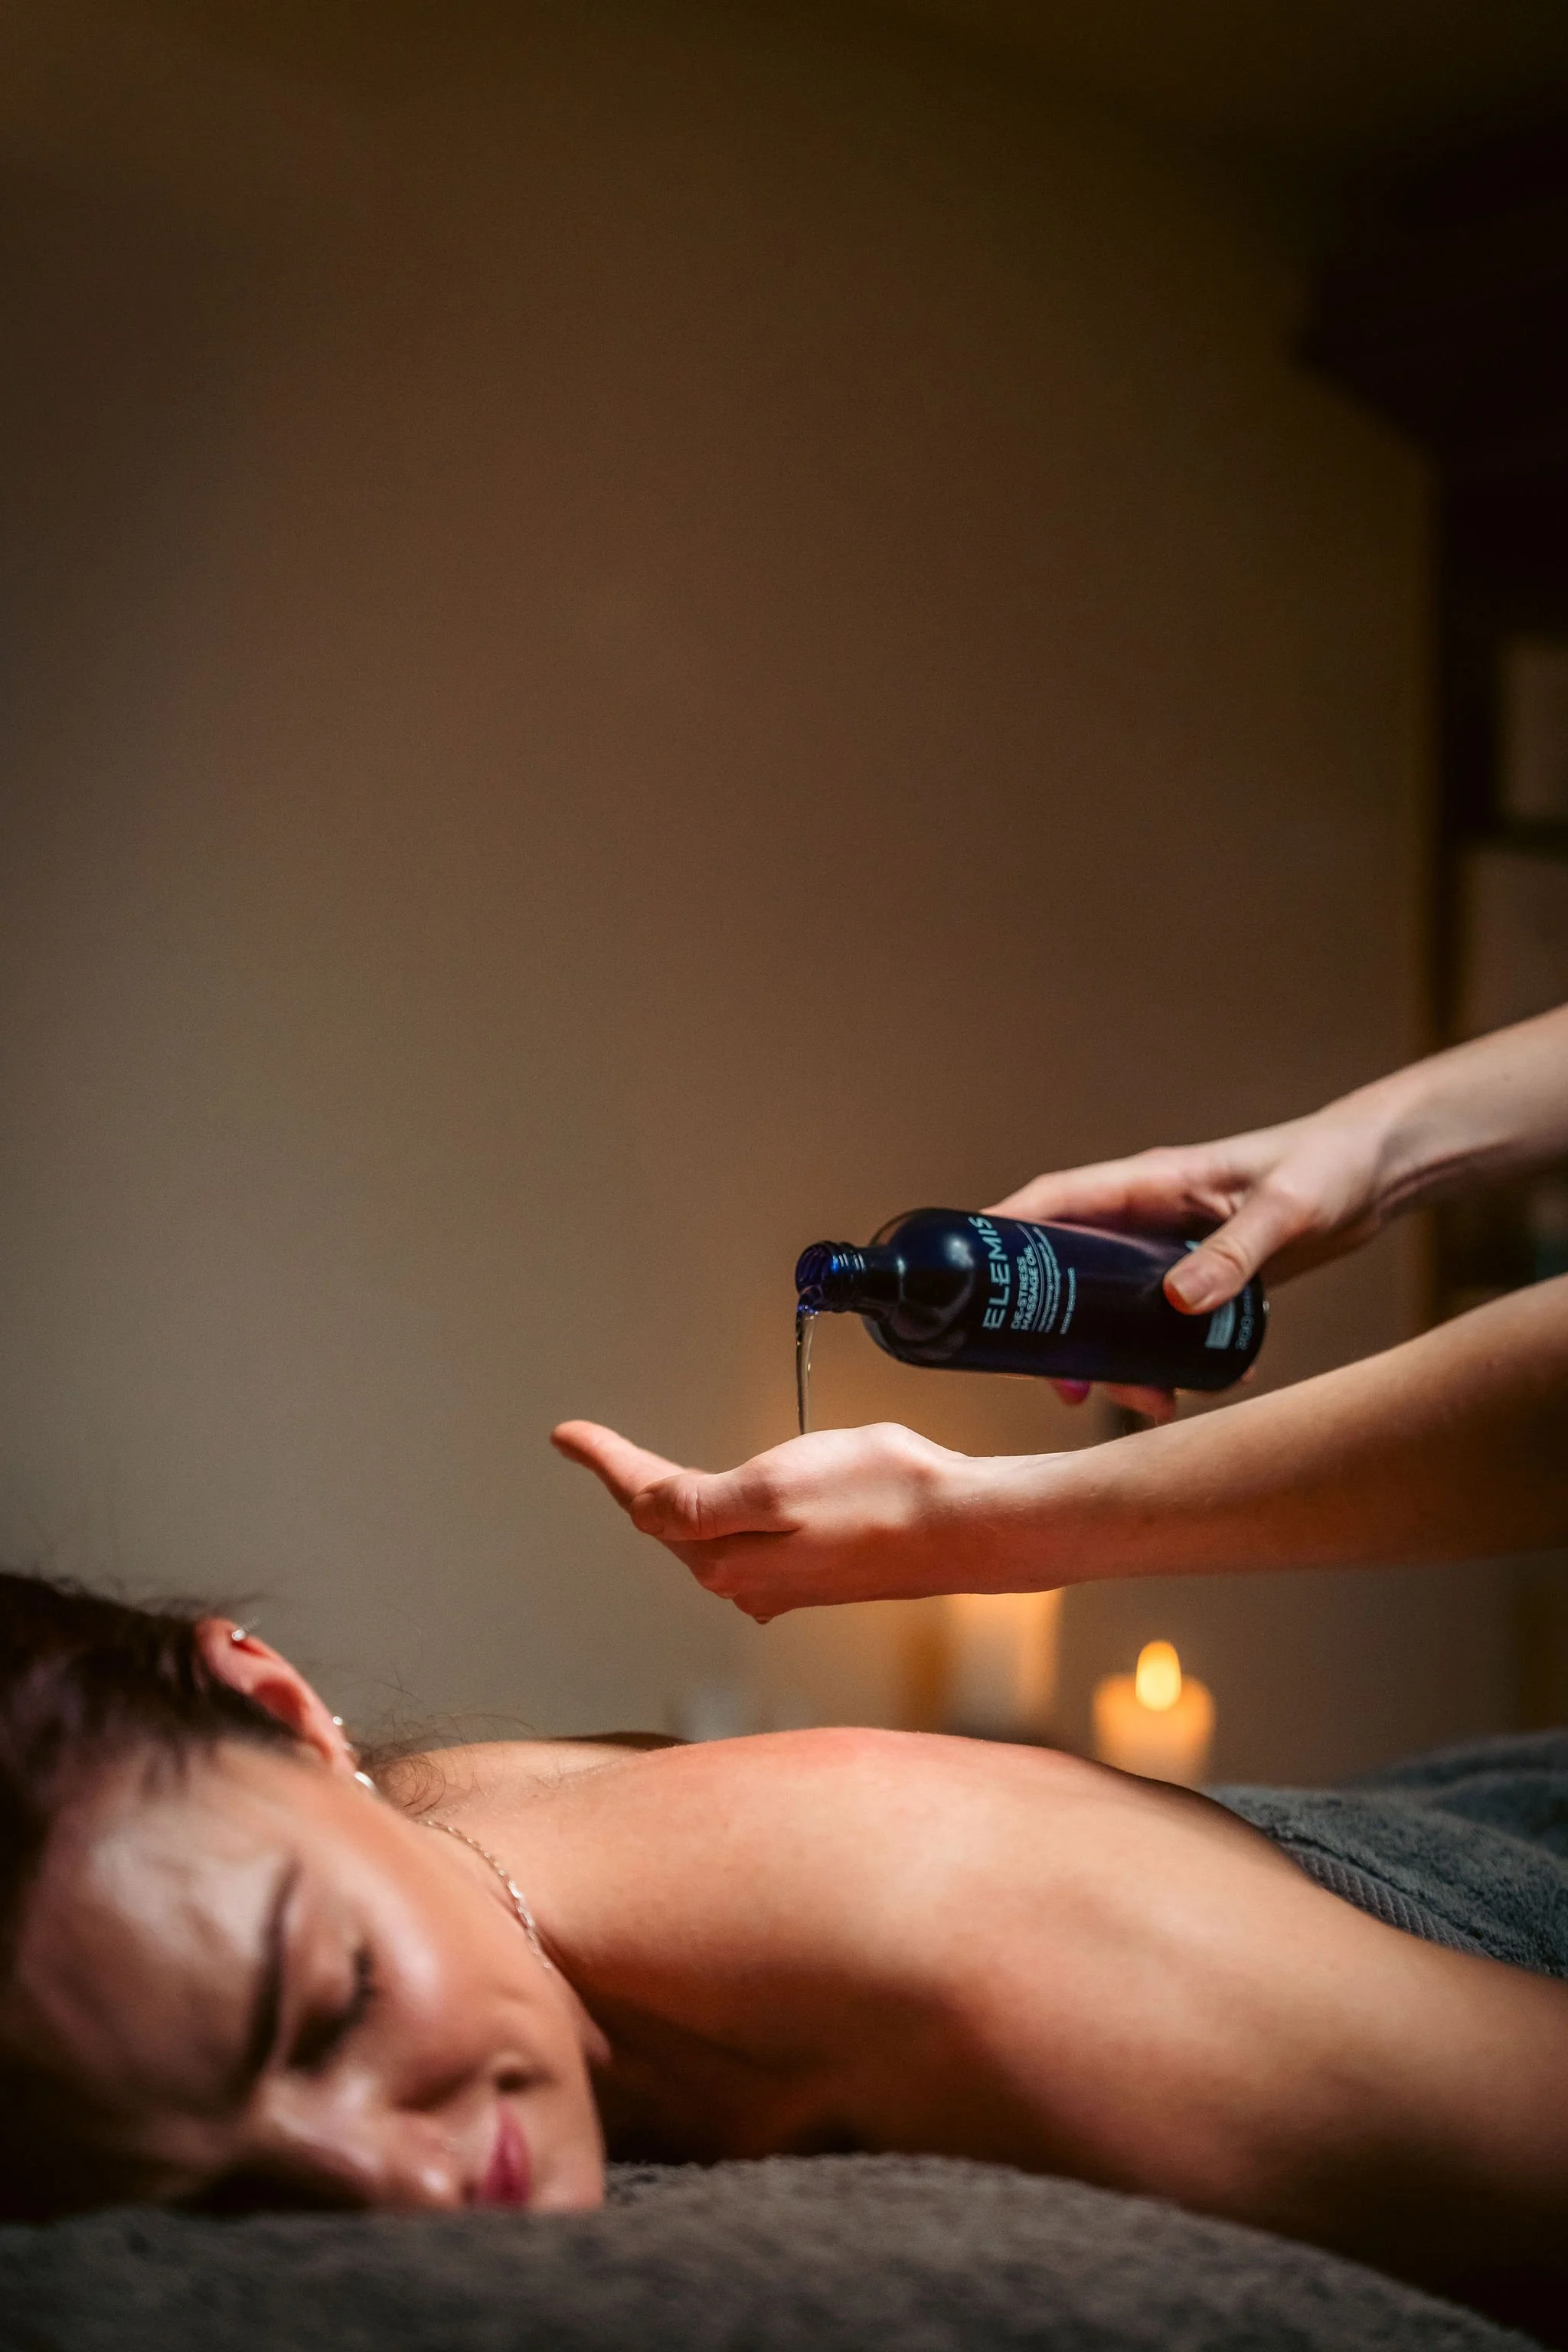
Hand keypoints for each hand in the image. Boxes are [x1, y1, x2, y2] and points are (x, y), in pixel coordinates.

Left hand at [552, 1419, 986, 1619]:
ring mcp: (782, 1581)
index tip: (566, 1432)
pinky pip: (747, 1541)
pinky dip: (723, 1515)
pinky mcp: (816, 1572)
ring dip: (675, 1501)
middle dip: (634, 1481)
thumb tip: (647, 1512)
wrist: (966, 1528)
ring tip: (642, 1470)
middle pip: (670, 1522)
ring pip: (707, 1535)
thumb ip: (701, 1504)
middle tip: (593, 1444)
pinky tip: (722, 1506)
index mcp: (724, 1557)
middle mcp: (747, 1580)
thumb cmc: (882, 1495)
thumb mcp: (775, 1485)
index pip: (646, 1502)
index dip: (605, 1460)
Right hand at [988, 1101, 1398, 1419]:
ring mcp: (1166, 1247)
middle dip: (1055, 1330)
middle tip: (1067, 1389)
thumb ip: (1234, 1254)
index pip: (1054, 1202)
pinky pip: (1151, 1321)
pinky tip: (1187, 1389)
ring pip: (1107, 1305)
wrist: (1374, 1172)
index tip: (969, 1277)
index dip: (1004, 1235)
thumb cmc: (1329, 1167)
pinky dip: (1157, 1358)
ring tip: (1148, 1404)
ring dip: (1112, 1357)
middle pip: (1067, 1270)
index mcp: (1149, 1182)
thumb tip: (1178, 1302)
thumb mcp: (1284, 1211)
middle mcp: (1145, 1213)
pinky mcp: (1194, 1274)